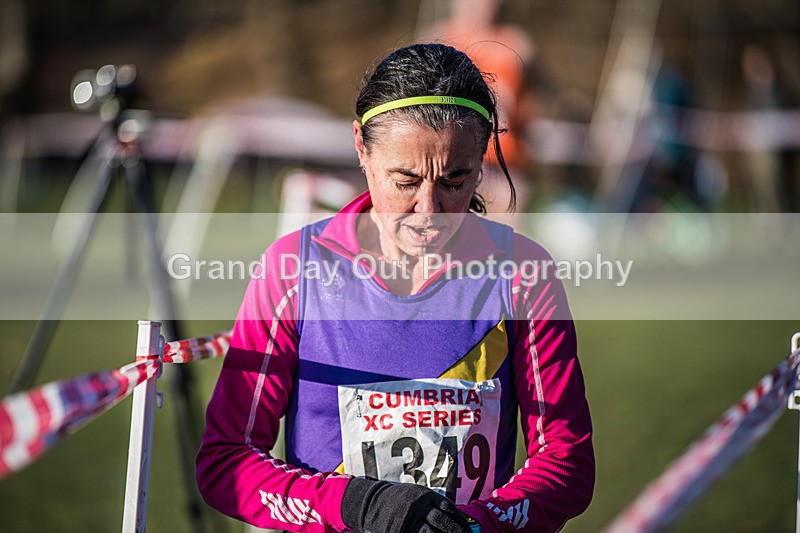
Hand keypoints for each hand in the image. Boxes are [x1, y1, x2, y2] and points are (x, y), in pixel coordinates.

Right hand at [341, 477, 470, 532]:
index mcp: (425, 496)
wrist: (370, 501)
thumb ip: (434, 505)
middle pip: (442, 522)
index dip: (460, 523)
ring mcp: (407, 520)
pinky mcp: (397, 530)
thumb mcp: (417, 496)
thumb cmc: (400, 501)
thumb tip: (457, 520)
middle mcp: (417, 507)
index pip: (449, 509)